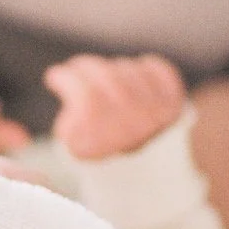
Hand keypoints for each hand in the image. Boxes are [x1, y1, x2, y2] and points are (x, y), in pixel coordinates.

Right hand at [45, 52, 185, 159]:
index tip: (54, 76)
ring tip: (101, 76)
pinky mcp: (175, 101)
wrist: (144, 163)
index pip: (88, 97)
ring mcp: (159, 111)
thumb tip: (72, 99)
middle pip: (108, 77)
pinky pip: (158, 68)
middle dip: (83, 67)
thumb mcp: (76, 146)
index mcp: (110, 139)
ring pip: (128, 69)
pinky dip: (146, 65)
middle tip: (73, 68)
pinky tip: (133, 71)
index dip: (67, 80)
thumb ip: (68, 127)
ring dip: (109, 68)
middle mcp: (138, 124)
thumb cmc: (99, 146)